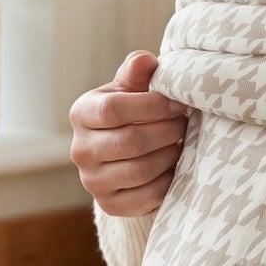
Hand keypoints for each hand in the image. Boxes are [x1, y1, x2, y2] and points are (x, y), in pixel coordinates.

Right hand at [68, 52, 188, 216]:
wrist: (123, 155)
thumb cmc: (131, 112)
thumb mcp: (130, 89)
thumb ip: (136, 73)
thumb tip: (146, 60)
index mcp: (81, 114)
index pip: (113, 109)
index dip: (152, 106)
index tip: (178, 104)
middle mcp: (80, 150)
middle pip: (130, 141)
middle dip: (167, 131)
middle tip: (184, 123)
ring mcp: (92, 181)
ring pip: (140, 170)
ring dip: (170, 154)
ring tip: (180, 142)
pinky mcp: (109, 205)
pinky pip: (147, 196)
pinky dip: (167, 181)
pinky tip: (174, 166)